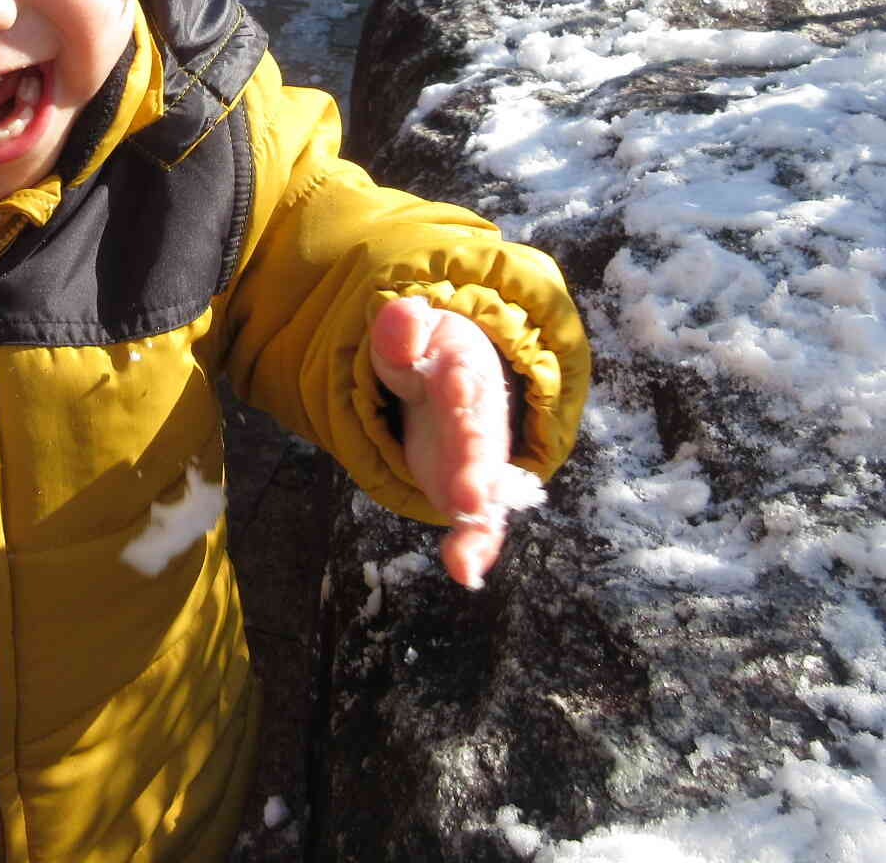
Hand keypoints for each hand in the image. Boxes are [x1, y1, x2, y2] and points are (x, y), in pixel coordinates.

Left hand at [369, 298, 523, 590]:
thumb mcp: (409, 337)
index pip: (464, 373)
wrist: (451, 379)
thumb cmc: (429, 356)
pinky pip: (476, 522)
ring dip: (478, 504)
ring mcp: (478, 458)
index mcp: (464, 370)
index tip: (458, 386)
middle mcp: (480, 418)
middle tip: (470, 490)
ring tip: (470, 521)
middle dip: (476, 460)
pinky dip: (473, 547)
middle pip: (480, 436)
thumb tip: (401, 314)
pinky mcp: (467, 489)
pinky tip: (464, 571)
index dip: (461, 381)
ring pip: (485, 482)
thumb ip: (400, 332)